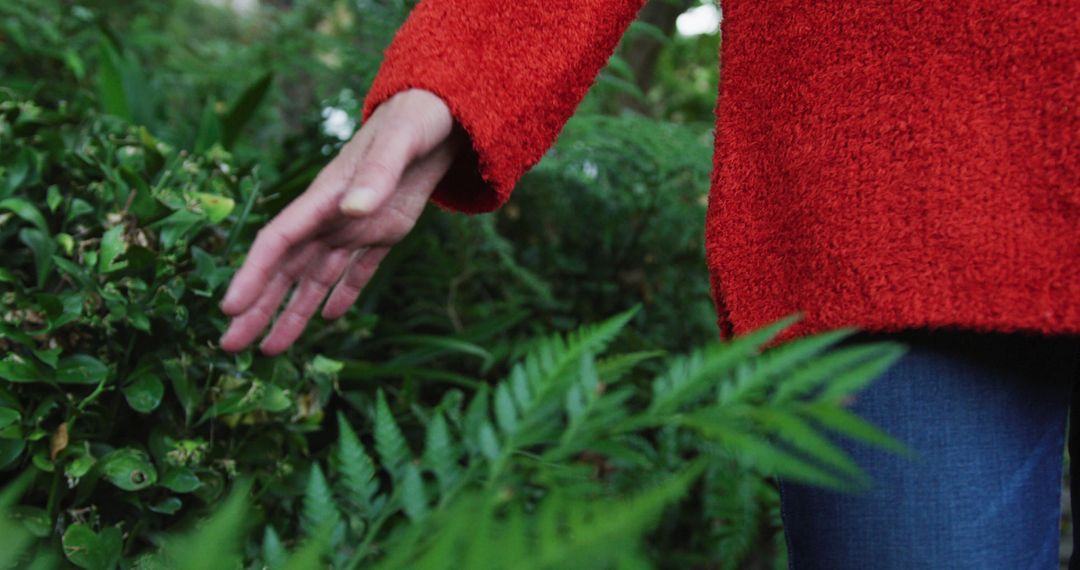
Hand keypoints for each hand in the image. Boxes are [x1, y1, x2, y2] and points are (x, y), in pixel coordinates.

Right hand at [219, 89, 460, 354]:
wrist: (444, 115)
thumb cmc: (416, 119)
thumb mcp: (399, 142)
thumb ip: (377, 173)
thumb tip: (351, 209)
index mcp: (326, 195)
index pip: (279, 241)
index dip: (252, 274)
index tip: (229, 308)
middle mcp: (332, 215)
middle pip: (286, 269)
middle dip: (258, 308)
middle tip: (230, 348)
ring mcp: (356, 226)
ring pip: (316, 278)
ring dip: (294, 312)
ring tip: (272, 351)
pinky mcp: (384, 233)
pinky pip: (357, 270)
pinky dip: (344, 294)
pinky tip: (329, 319)